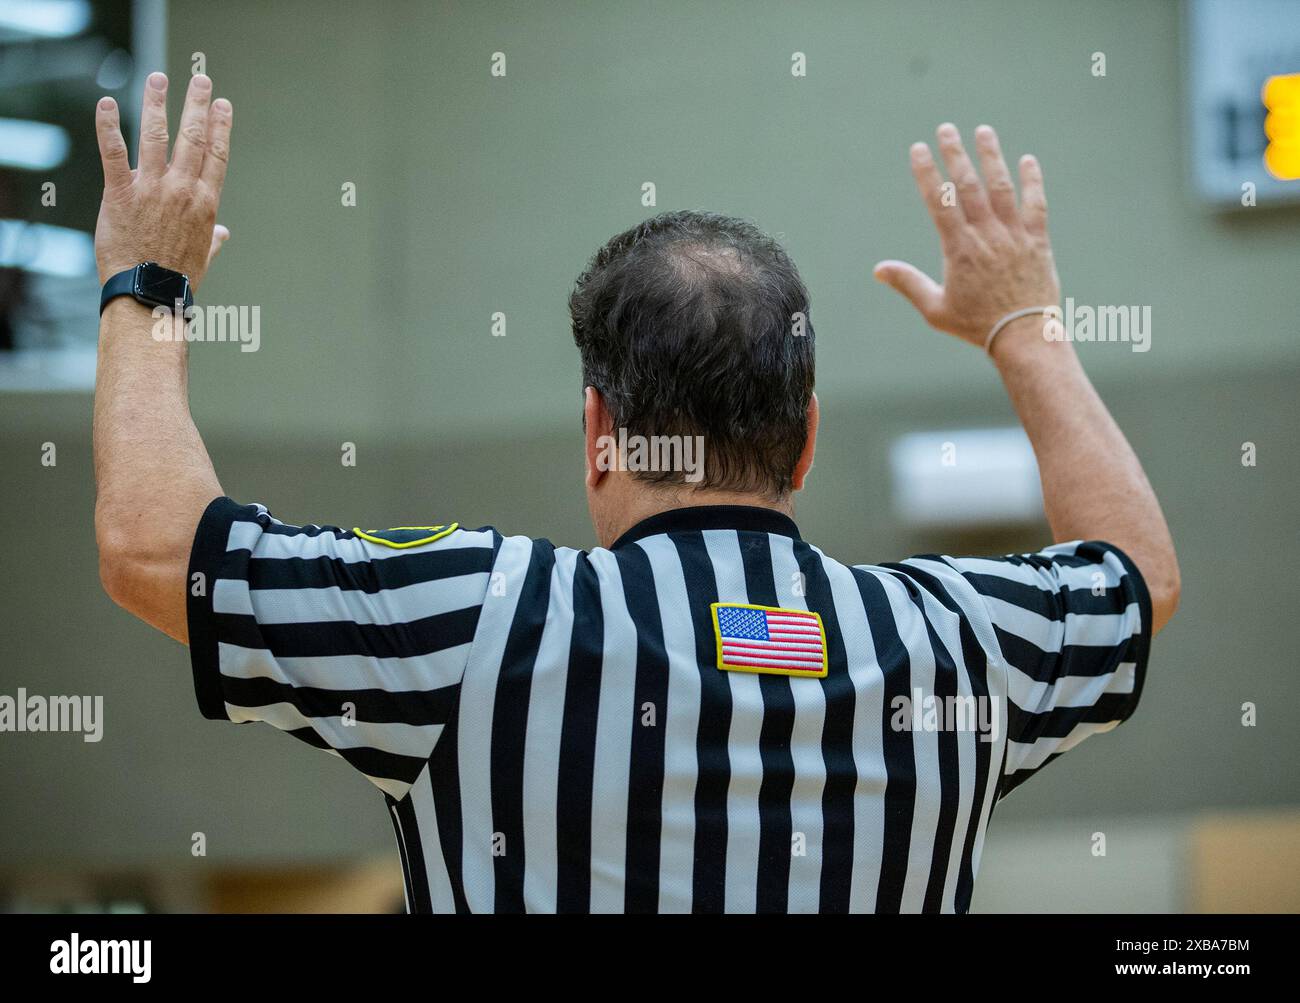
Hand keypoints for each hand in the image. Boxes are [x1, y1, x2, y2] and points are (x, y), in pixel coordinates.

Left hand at [94, 72, 231, 289]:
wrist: (148, 293)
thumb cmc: (177, 279)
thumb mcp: (202, 257)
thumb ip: (212, 240)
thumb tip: (223, 234)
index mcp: (205, 204)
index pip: (217, 156)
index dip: (220, 127)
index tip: (222, 105)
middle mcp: (182, 190)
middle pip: (192, 138)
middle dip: (196, 105)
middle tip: (200, 80)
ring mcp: (152, 189)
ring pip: (155, 136)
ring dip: (157, 103)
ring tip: (158, 79)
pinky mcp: (121, 194)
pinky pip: (113, 153)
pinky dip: (109, 126)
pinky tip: (107, 103)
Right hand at [873, 123, 1059, 348]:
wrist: (1024, 336)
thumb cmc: (976, 326)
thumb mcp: (935, 309)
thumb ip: (908, 283)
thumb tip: (879, 269)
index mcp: (959, 250)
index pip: (939, 202)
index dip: (928, 172)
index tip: (919, 148)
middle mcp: (987, 236)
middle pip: (968, 186)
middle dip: (956, 154)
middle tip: (946, 128)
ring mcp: (1014, 235)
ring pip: (1001, 187)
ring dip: (991, 157)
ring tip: (983, 131)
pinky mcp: (1038, 240)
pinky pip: (1035, 204)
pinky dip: (1032, 180)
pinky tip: (1027, 160)